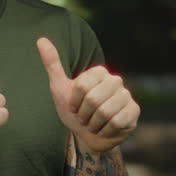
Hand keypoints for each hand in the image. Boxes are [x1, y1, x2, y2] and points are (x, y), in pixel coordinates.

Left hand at [36, 37, 138, 152]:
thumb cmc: (74, 110)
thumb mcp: (59, 87)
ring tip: (94, 123)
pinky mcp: (134, 111)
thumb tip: (41, 40)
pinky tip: (105, 129)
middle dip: (84, 115)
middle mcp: (115, 80)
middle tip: (84, 117)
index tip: (74, 106)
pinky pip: (117, 122)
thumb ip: (52, 63)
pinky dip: (106, 130)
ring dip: (94, 124)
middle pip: (93, 99)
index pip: (81, 86)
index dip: (74, 101)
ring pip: (105, 112)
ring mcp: (126, 95)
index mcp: (98, 72)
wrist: (87, 135)